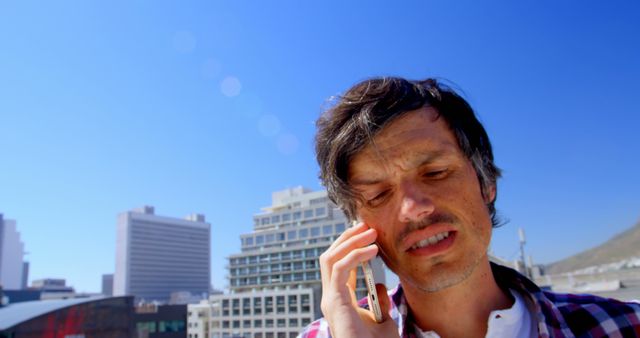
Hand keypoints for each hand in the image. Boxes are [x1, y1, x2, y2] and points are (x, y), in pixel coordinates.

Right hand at [319, 222, 398, 337]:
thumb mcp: (383, 320)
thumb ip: (379, 301)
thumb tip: (377, 284)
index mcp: (339, 299)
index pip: (339, 264)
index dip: (351, 246)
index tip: (368, 233)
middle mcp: (331, 296)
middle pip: (330, 256)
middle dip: (347, 237)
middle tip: (367, 225)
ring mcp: (330, 298)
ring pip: (330, 258)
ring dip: (350, 241)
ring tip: (371, 232)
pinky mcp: (334, 301)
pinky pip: (339, 269)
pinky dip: (354, 255)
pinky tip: (372, 250)